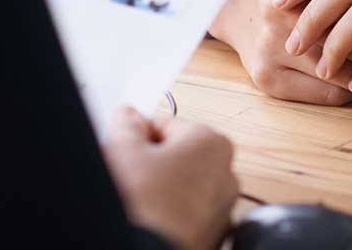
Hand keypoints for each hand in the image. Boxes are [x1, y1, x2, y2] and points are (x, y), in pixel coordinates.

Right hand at [101, 106, 237, 249]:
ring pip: (182, 187)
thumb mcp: (124, 151)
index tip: (126, 148)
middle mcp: (227, 175)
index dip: (140, 136)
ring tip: (139, 203)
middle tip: (129, 176)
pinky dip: (171, 215)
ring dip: (161, 191)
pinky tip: (151, 219)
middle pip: (178, 155)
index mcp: (212, 142)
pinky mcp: (213, 236)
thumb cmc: (145, 206)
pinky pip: (187, 215)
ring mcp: (223, 209)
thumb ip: (128, 124)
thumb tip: (129, 116)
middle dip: (152, 164)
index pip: (167, 125)